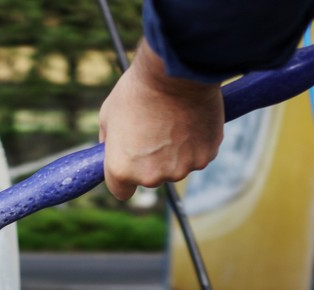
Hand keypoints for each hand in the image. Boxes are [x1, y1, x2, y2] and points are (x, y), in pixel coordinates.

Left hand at [99, 41, 224, 200]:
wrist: (175, 71)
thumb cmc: (138, 90)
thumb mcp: (108, 115)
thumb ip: (109, 142)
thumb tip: (109, 151)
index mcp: (122, 169)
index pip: (121, 192)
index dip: (125, 179)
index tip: (130, 165)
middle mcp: (151, 176)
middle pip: (151, 178)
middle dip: (152, 161)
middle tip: (155, 130)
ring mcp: (180, 169)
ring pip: (177, 167)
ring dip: (176, 152)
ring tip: (174, 121)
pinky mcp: (205, 158)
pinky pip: (198, 156)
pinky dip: (196, 143)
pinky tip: (191, 120)